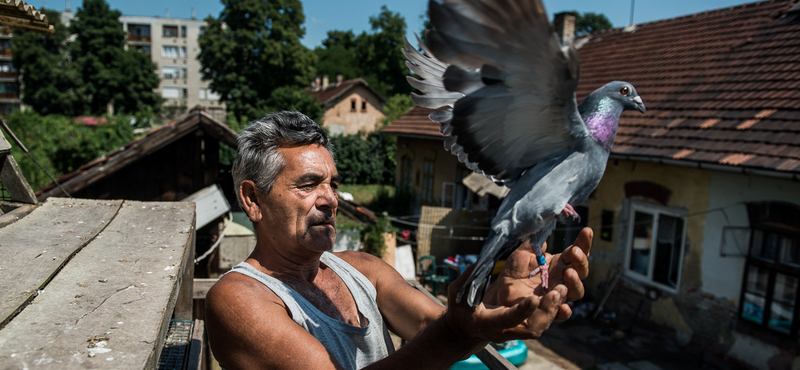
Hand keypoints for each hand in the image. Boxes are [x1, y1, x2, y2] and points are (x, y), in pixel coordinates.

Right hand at [444, 264, 565, 344]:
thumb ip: (468, 279)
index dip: (521, 311)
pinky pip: (545, 317)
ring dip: (554, 307)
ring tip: (562, 289)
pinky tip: (562, 291)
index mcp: (490, 323)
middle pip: (533, 327)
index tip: (533, 299)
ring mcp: (519, 328)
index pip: (508, 319)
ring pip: (543, 323)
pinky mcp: (527, 321)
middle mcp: (508, 330)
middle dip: (547, 312)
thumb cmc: (461, 310)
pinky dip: (556, 307)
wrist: (469, 327)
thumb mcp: (457, 293)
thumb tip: (479, 264)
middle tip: (556, 293)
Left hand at [484, 227, 592, 321]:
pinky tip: (564, 306)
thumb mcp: (522, 255)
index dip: (583, 242)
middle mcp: (562, 278)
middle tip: (574, 252)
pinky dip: (564, 311)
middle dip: (580, 261)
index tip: (586, 231)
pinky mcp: (549, 310)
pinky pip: (560, 314)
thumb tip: (544, 241)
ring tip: (569, 273)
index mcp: (559, 263)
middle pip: (580, 271)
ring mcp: (557, 294)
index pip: (576, 252)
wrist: (501, 292)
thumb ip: (533, 246)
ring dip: (575, 282)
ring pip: (576, 291)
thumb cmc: (514, 271)